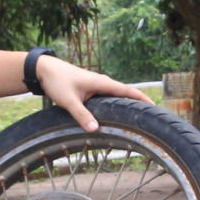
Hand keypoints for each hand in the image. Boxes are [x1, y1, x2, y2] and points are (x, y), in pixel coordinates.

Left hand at [36, 57, 152, 131]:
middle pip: (126, 93)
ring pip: (117, 95)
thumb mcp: (69, 100)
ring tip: (139, 116)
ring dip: (128, 103)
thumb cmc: (57, 81)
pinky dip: (116, 103)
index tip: (155, 107)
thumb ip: (81, 115)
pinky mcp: (91, 88)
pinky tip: (117, 113)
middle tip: (152, 116)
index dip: (142, 98)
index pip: (128, 91)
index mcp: (102, 83)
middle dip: (139, 102)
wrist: (44, 69)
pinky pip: (109, 96)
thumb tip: (95, 129)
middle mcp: (103, 82)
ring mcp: (97, 84)